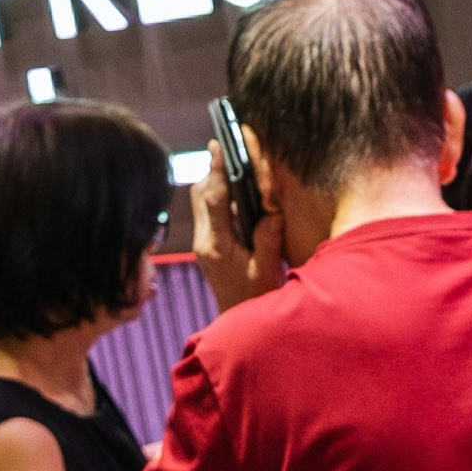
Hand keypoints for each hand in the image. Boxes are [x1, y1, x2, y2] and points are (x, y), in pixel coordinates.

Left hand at [189, 149, 278, 311]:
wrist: (238, 324)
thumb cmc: (255, 300)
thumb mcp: (267, 269)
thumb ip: (268, 238)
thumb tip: (271, 210)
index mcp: (216, 246)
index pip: (212, 199)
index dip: (215, 170)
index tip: (218, 145)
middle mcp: (204, 242)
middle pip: (200, 195)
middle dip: (212, 172)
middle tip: (228, 151)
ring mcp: (202, 245)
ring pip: (201, 203)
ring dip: (215, 185)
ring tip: (233, 169)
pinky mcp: (206, 248)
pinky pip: (207, 215)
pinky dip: (218, 200)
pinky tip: (236, 197)